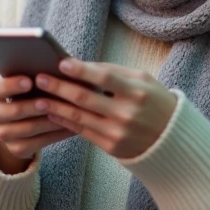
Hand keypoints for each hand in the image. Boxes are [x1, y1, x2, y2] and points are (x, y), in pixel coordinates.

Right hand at [0, 75, 75, 173]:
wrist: (24, 122)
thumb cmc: (32, 93)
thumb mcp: (29, 82)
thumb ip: (36, 75)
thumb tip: (57, 64)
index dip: (11, 85)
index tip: (29, 81)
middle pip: (11, 111)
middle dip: (32, 106)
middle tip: (49, 102)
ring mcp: (5, 134)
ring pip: (27, 129)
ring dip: (49, 121)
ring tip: (68, 114)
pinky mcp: (16, 149)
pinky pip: (37, 143)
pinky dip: (56, 134)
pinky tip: (71, 126)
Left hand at [35, 59, 176, 159]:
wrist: (171, 139)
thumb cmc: (154, 101)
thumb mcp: (143, 80)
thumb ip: (114, 71)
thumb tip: (81, 65)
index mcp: (137, 91)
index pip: (105, 78)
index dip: (82, 71)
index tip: (61, 63)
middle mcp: (127, 113)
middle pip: (86, 98)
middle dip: (59, 88)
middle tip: (39, 78)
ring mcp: (118, 132)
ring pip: (79, 117)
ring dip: (56, 107)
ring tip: (38, 98)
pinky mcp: (111, 147)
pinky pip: (83, 132)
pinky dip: (65, 122)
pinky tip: (52, 113)